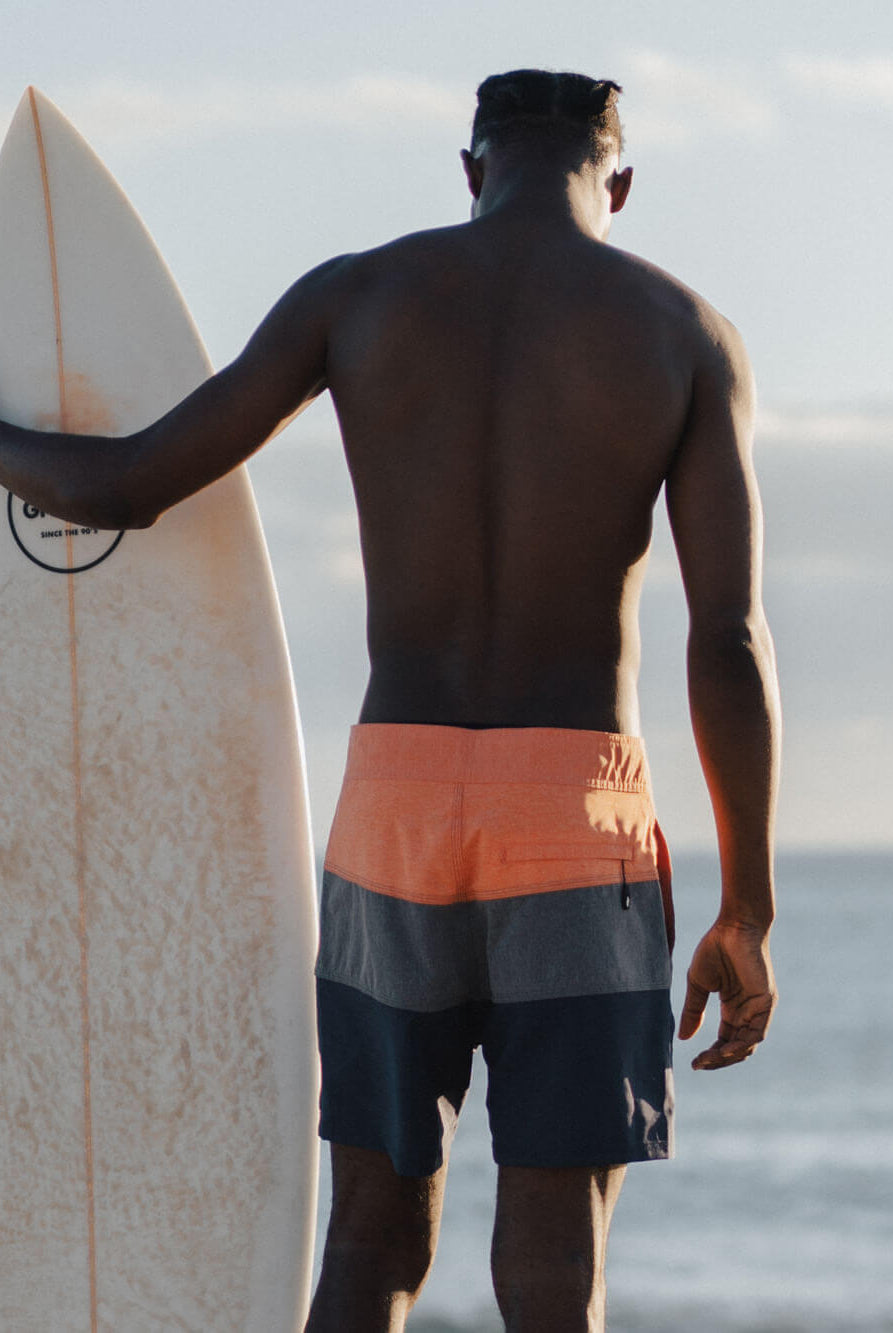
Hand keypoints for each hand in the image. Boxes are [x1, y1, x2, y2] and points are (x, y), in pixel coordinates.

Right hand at [678, 920, 776, 1069]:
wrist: (733, 926)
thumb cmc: (716, 948)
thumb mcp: (699, 984)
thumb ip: (694, 1011)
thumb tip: (683, 1039)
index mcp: (733, 1007)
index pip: (725, 1041)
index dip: (711, 1055)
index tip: (693, 1063)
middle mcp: (747, 1012)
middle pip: (736, 1048)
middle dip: (718, 1060)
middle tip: (699, 1065)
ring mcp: (758, 1009)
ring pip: (747, 1045)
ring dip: (728, 1057)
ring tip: (708, 1060)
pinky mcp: (766, 1003)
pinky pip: (756, 1034)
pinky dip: (741, 1046)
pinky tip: (724, 1051)